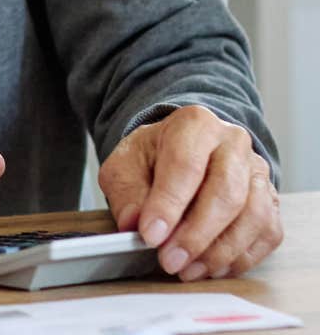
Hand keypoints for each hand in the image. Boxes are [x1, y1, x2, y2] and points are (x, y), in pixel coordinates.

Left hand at [98, 105, 281, 280]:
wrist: (181, 151)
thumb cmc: (152, 158)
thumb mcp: (125, 166)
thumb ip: (126, 193)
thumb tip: (134, 224)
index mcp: (194, 125)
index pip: (185, 165)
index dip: (168, 205)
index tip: (150, 236)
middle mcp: (233, 143)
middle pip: (226, 194)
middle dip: (196, 235)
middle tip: (170, 261)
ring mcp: (258, 172)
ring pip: (254, 216)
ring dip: (220, 251)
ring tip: (188, 270)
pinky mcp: (271, 200)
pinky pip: (267, 233)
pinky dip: (241, 257)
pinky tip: (212, 268)